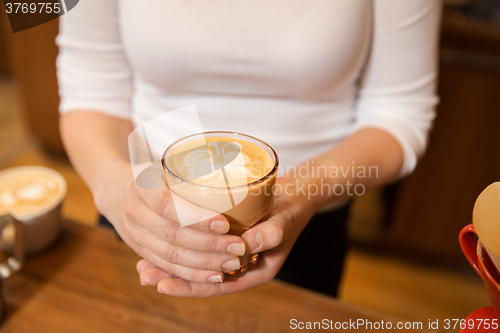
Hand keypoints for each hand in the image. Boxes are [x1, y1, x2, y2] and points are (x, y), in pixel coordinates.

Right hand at [94, 163, 246, 283]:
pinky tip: (214, 276)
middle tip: (238, 246)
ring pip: (170, 256)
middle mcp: (135, 211)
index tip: (225, 223)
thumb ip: (192, 169)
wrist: (115, 190)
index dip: (197, 217)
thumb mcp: (166, 164)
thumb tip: (233, 166)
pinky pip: (167, 266)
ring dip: (204, 263)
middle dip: (209, 245)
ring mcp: (134, 234)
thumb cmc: (154, 175)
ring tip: (232, 263)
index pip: (168, 205)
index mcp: (142, 185)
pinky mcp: (140, 251)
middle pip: (173, 235)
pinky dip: (191, 274)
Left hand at [137, 177, 316, 296]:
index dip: (189, 287)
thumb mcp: (285, 221)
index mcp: (256, 271)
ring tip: (142, 266)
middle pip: (202, 279)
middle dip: (173, 277)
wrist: (296, 194)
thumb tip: (245, 246)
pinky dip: (181, 248)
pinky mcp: (225, 239)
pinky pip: (200, 250)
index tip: (162, 283)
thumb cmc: (292, 209)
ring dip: (171, 265)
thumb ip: (270, 234)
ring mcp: (231, 253)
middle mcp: (241, 267)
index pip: (217, 286)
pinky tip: (159, 243)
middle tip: (144, 273)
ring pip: (198, 266)